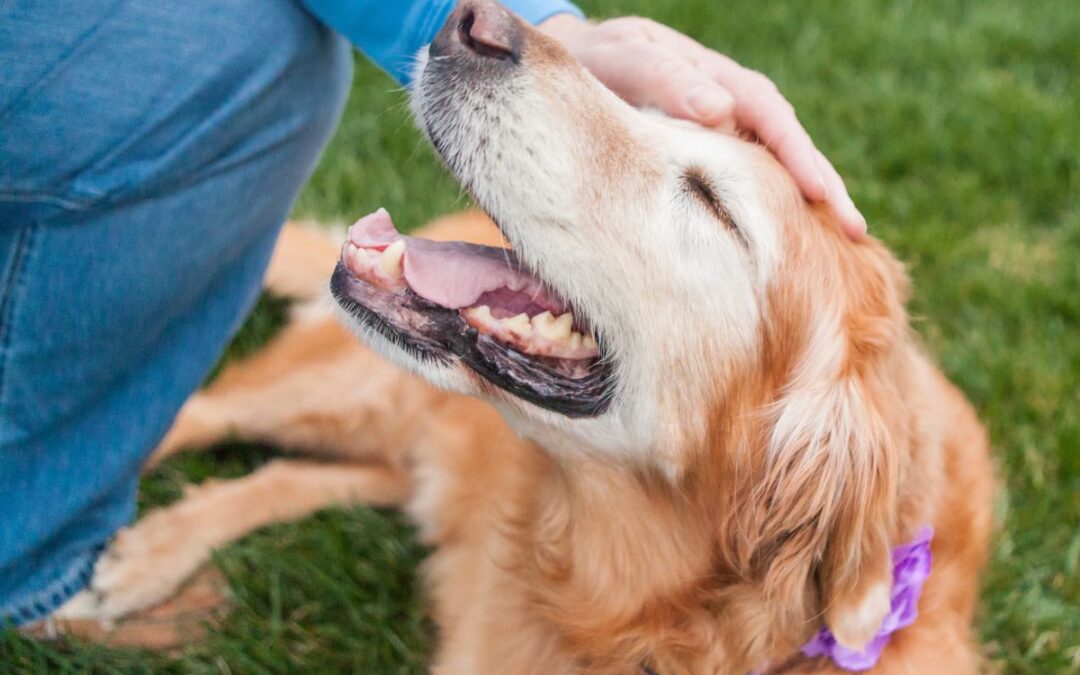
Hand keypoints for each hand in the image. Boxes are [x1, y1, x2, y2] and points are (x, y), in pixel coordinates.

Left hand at [539, 14, 866, 239]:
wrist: (581, 66)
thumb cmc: (601, 63)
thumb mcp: (626, 60)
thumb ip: (666, 78)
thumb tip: (718, 108)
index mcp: (720, 83)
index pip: (771, 119)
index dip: (797, 157)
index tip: (820, 193)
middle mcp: (734, 109)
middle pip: (789, 148)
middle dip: (823, 188)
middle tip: (855, 231)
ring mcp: (727, 136)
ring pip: (774, 171)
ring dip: (806, 206)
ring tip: (840, 247)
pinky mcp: (713, 161)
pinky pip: (750, 185)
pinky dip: (773, 211)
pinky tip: (787, 246)